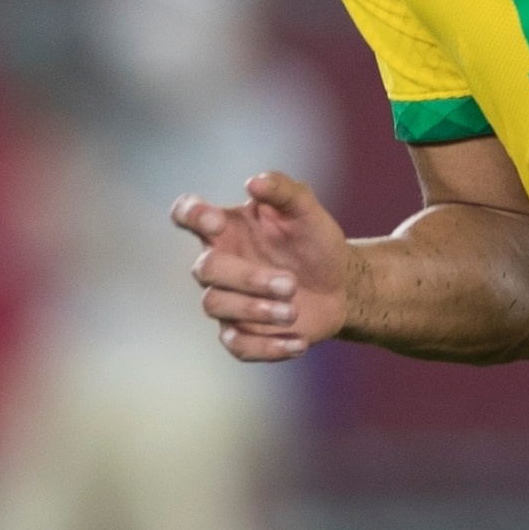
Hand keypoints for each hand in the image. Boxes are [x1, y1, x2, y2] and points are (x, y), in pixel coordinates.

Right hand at [174, 172, 351, 360]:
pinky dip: (267, 347)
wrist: (342, 284)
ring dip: (256, 310)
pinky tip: (299, 342)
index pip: (186, 214)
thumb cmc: (315, 241)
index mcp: (227, 227)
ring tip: (294, 310)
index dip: (191, 216)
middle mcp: (219, 262)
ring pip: (216, 306)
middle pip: (205, 269)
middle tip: (291, 283)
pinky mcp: (243, 332)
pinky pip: (237, 345)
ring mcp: (228, 300)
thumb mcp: (306, 209)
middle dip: (247, 278)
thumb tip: (254, 182)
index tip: (217, 222)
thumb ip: (283, 189)